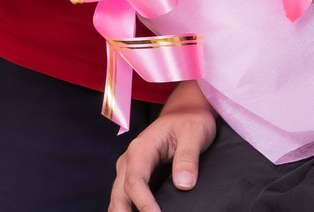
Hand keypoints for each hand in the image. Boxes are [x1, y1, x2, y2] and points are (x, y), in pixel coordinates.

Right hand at [111, 82, 217, 210]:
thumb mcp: (195, 133)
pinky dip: (129, 210)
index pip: (135, 181)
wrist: (185, 111)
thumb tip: (184, 184)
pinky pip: (125, 197)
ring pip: (118, 198)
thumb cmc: (190, 120)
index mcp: (141, 148)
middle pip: (119, 194)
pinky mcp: (134, 176)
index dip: (143, 203)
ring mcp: (129, 169)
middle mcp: (129, 159)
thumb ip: (187, 158)